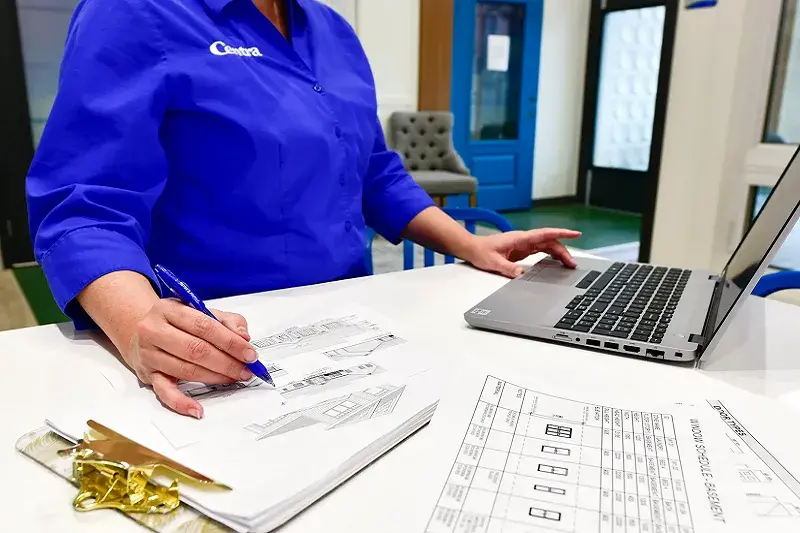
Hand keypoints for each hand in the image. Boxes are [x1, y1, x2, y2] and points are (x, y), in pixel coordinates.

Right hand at [124, 299, 257, 417]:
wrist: (141, 330)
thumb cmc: (177, 322)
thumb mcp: (201, 311)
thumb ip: (227, 321)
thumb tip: (243, 337)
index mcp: (169, 309)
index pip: (205, 326)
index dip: (230, 342)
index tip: (249, 354)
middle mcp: (154, 330)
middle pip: (196, 350)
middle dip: (227, 362)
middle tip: (245, 369)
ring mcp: (149, 354)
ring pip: (186, 370)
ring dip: (215, 377)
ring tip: (233, 378)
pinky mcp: (147, 375)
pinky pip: (164, 393)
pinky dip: (181, 403)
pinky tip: (197, 409)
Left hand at [463, 228, 581, 277]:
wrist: (472, 248)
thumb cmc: (481, 251)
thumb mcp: (493, 262)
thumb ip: (507, 268)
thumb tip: (521, 275)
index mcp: (520, 238)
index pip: (545, 234)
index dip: (562, 233)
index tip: (575, 233)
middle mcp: (524, 239)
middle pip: (550, 241)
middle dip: (564, 250)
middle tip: (573, 264)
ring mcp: (524, 243)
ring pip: (547, 245)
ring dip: (559, 253)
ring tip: (569, 264)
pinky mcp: (523, 249)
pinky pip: (541, 249)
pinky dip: (551, 254)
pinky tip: (556, 261)